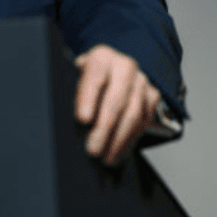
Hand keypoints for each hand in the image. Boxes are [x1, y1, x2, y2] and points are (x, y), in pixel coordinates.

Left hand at [74, 44, 160, 165]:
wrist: (110, 71)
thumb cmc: (88, 79)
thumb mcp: (74, 77)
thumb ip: (71, 92)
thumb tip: (65, 119)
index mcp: (101, 58)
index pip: (95, 76)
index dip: (88, 98)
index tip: (82, 120)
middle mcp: (124, 67)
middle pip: (117, 99)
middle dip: (104, 128)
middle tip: (93, 149)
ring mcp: (141, 82)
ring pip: (134, 114)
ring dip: (119, 140)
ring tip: (106, 157)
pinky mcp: (152, 96)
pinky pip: (144, 121)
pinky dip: (131, 140)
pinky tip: (119, 151)